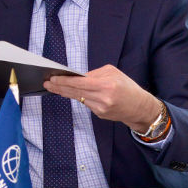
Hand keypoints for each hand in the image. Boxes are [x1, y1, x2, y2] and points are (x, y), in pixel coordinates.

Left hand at [43, 64, 160, 132]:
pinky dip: (80, 97)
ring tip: (54, 87)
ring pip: (78, 98)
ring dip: (66, 92)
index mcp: (106, 85)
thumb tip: (76, 76)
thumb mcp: (113, 73)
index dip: (64, 81)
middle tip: (47, 83)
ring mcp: (100, 108)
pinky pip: (86, 103)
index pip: (79, 83)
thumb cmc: (127, 87)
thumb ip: (94, 74)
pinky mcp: (99, 114)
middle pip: (75, 92)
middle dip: (59, 87)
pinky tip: (73, 93)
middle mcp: (103, 98)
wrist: (140, 108)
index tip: (52, 79)